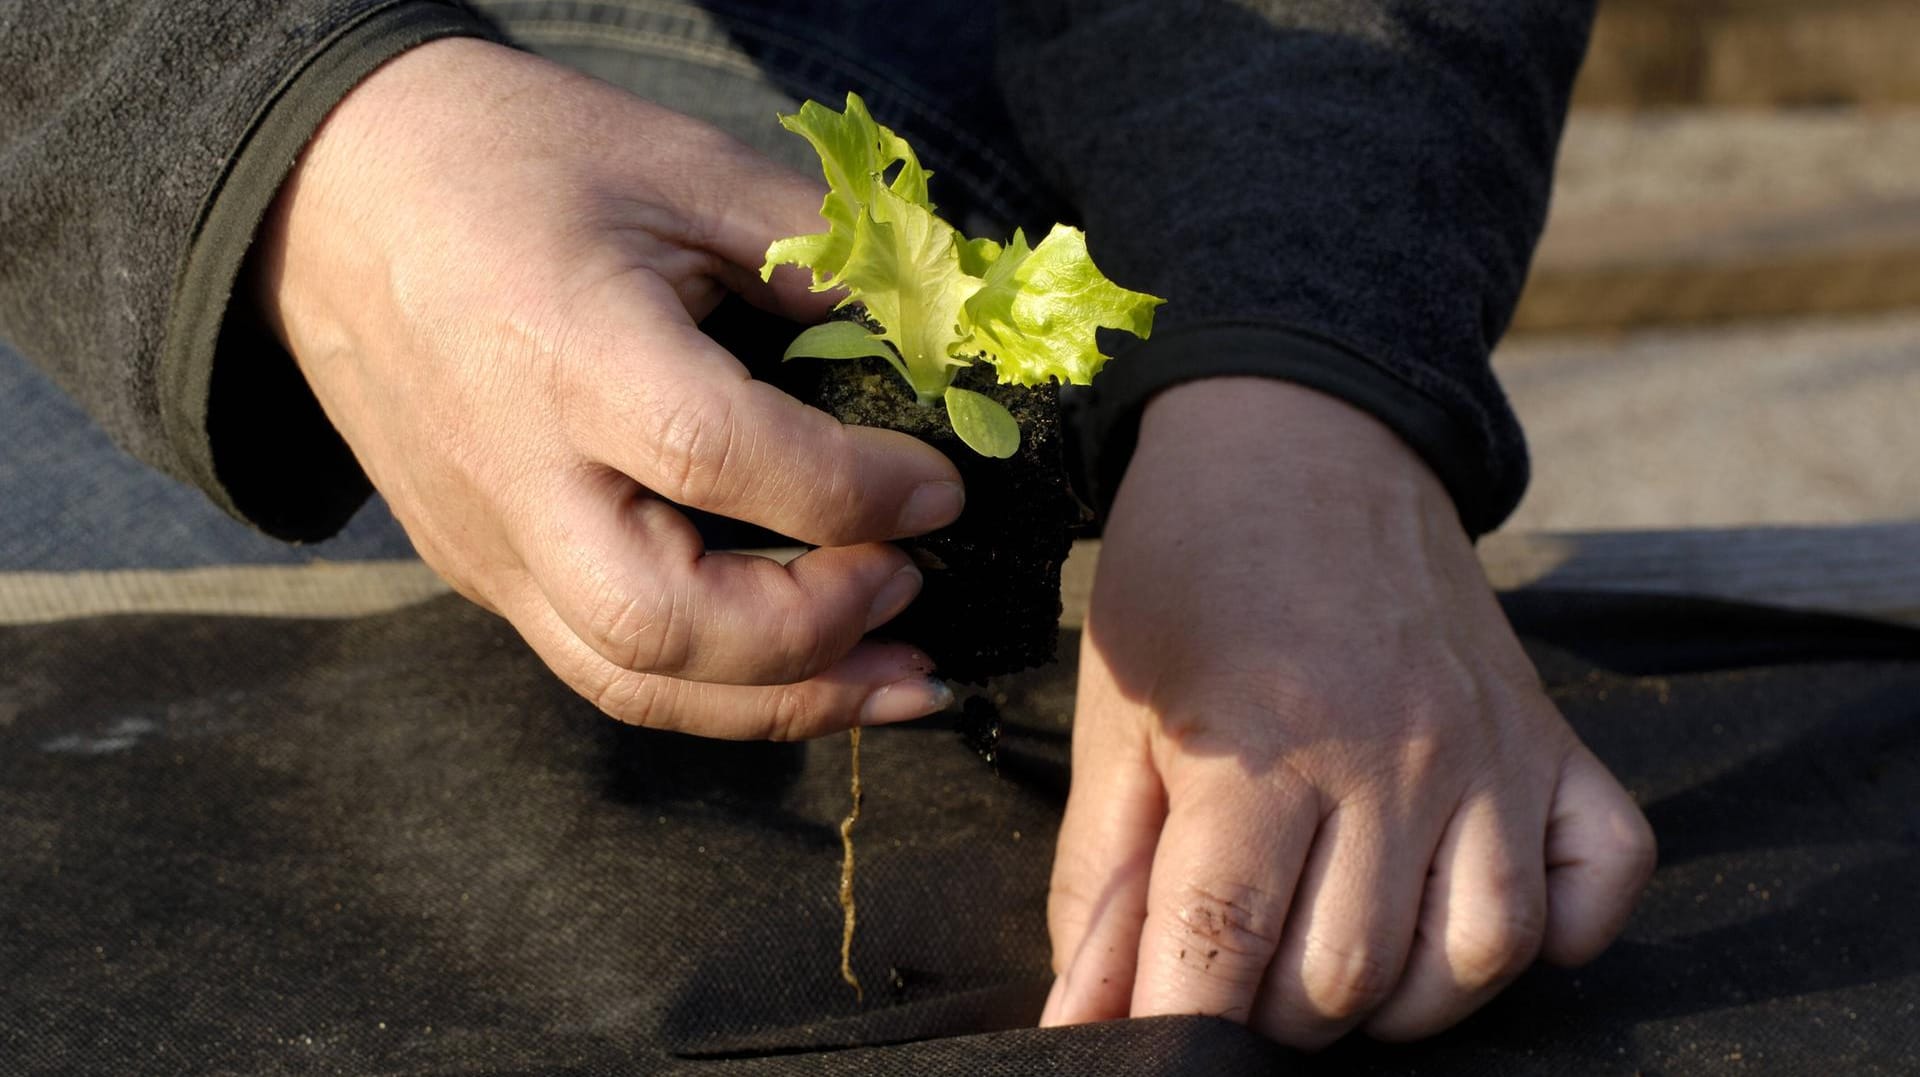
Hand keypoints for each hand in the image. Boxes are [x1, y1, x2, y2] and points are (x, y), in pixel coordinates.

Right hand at [253, 39, 962, 738]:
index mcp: (561, 345)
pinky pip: (599, 663)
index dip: (851, 491)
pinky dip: (716, 689)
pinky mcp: (478, 567)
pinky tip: (805, 671)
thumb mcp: (678, 162)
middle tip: (909, 585)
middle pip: (656, 621)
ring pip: (627, 678)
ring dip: (781, 703)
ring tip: (898, 680)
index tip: (942, 488)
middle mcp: (511, 469)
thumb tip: (934, 344)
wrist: (330, 199)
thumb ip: (814, 254)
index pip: (713, 455)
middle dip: (812, 634)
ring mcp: (484, 535)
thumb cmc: (508, 160)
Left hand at [1040, 378, 1654, 1046]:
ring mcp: (1488, 751)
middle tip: (1234, 962)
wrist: (1300, 436)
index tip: (1153, 1037)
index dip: (1176, 1021)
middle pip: (1347, 976)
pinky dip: (1555, 931)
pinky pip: (1600, 880)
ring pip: (1478, 957)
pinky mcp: (1551, 739)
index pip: (1222, 950)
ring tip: (1334, 947)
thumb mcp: (1114, 715)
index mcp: (1260, 747)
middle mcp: (1392, 757)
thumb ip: (1099, 877)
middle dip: (1272, 1010)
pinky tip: (1468, 908)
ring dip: (1400, 996)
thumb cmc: (1186, 574)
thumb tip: (1079, 1018)